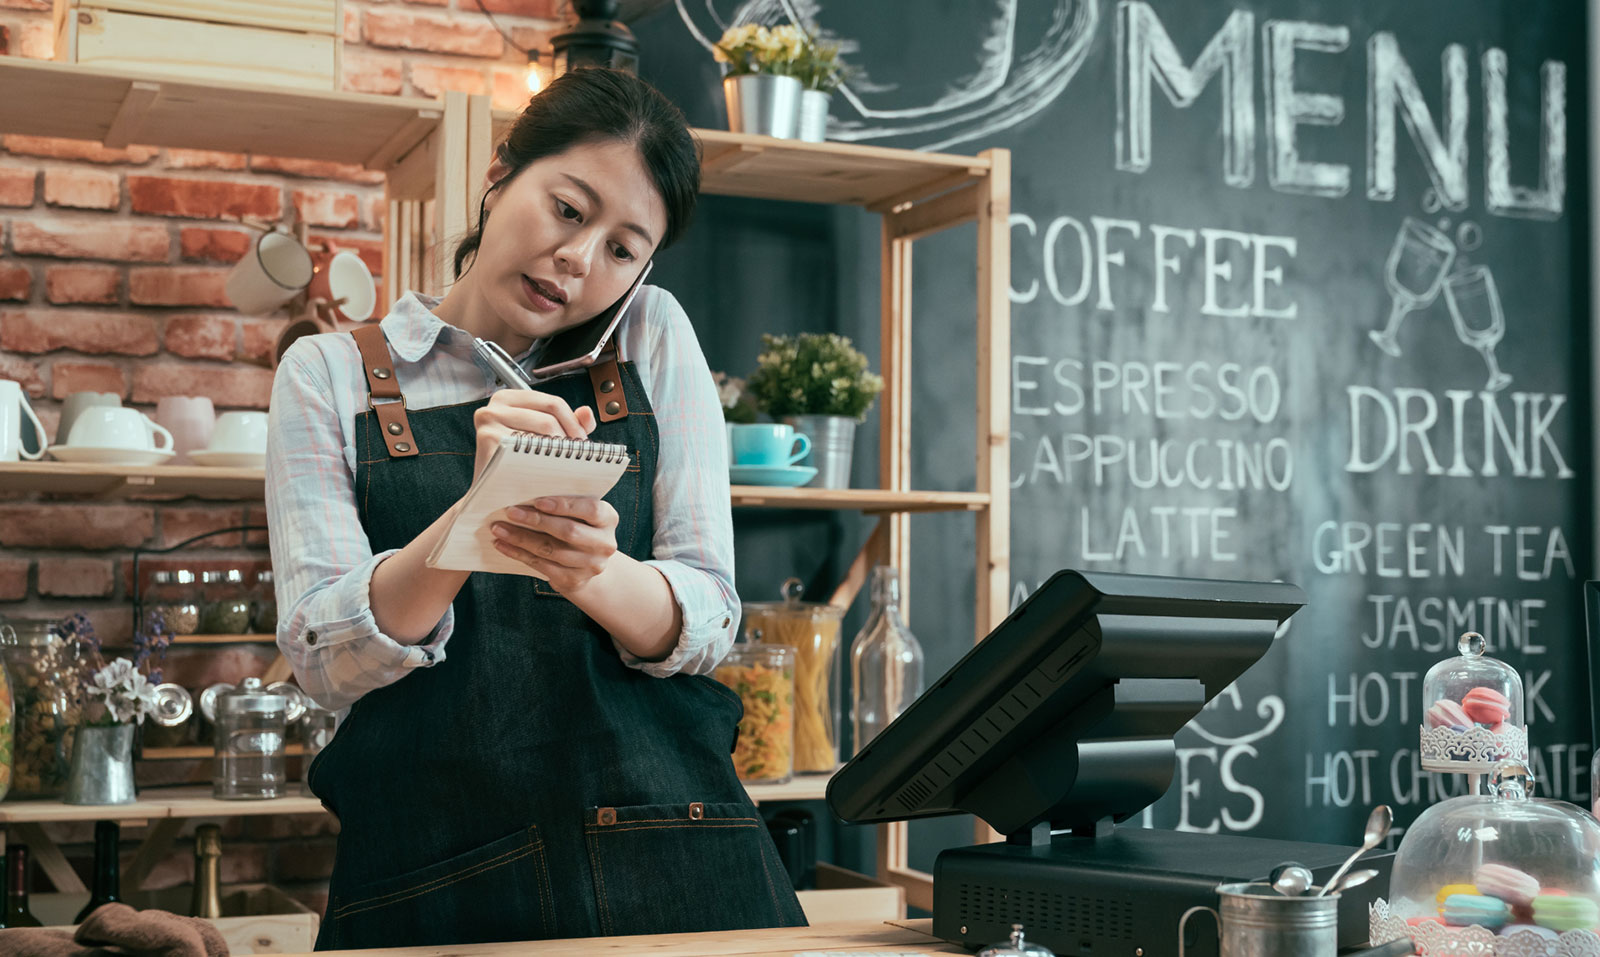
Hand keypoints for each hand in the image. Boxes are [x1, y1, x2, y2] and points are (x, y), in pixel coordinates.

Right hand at [472, 390, 596, 481]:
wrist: (491, 495)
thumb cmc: (518, 464)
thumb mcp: (544, 437)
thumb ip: (568, 423)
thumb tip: (586, 412)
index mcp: (509, 398)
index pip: (553, 403)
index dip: (574, 424)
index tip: (584, 444)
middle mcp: (494, 406)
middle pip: (548, 419)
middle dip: (569, 440)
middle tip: (579, 459)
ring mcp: (488, 423)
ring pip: (541, 434)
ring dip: (559, 452)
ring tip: (567, 466)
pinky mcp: (487, 442)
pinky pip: (527, 450)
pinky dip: (543, 462)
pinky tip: (549, 473)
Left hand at [491, 496, 619, 591]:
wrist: (586, 562)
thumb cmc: (577, 525)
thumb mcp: (579, 511)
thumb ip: (563, 499)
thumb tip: (525, 486)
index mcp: (608, 519)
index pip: (591, 509)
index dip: (564, 506)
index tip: (538, 502)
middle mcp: (605, 544)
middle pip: (569, 532)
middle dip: (536, 521)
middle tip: (510, 512)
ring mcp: (591, 566)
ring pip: (551, 550)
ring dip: (521, 539)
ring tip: (499, 529)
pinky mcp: (574, 581)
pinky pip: (541, 566)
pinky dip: (519, 554)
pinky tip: (503, 545)